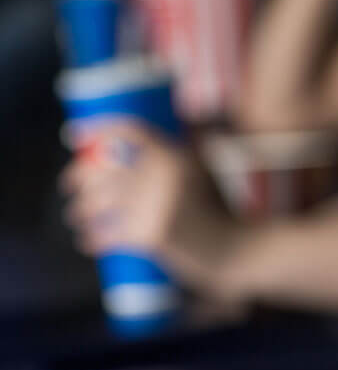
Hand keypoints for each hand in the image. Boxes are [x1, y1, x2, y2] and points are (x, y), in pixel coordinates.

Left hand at [60, 120, 238, 293]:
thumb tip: (169, 121)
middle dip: (76, 177)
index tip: (75, 135)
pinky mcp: (152, 236)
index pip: (129, 132)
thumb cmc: (217, 207)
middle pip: (102, 169)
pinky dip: (92, 239)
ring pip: (97, 204)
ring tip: (77, 216)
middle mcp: (164, 177)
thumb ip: (191, 142)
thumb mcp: (205, 169)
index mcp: (176, 156)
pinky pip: (107, 235)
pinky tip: (88, 241)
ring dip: (79, 211)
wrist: (234, 248)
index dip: (98, 129)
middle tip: (70, 186)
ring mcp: (156, 207)